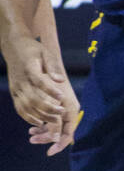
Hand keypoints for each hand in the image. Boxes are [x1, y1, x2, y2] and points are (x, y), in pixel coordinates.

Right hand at [3, 33, 76, 149]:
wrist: (13, 48)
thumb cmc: (33, 50)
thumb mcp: (46, 52)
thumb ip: (53, 66)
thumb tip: (60, 80)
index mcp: (28, 69)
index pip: (38, 81)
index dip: (49, 90)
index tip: (62, 97)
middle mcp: (20, 81)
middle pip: (32, 98)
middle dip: (48, 108)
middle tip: (62, 111)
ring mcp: (15, 88)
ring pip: (25, 107)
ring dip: (40, 115)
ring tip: (56, 119)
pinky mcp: (14, 93)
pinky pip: (19, 108)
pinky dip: (28, 117)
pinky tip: (40, 122)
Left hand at [27, 73, 79, 154]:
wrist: (46, 58)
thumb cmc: (49, 75)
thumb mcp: (51, 97)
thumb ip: (54, 120)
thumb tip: (57, 132)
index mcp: (71, 108)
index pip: (68, 132)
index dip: (60, 144)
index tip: (49, 152)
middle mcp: (69, 110)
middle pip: (60, 131)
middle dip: (47, 138)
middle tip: (31, 140)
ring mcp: (62, 108)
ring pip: (54, 126)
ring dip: (43, 132)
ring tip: (30, 134)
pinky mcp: (56, 105)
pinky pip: (51, 120)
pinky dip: (42, 126)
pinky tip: (32, 128)